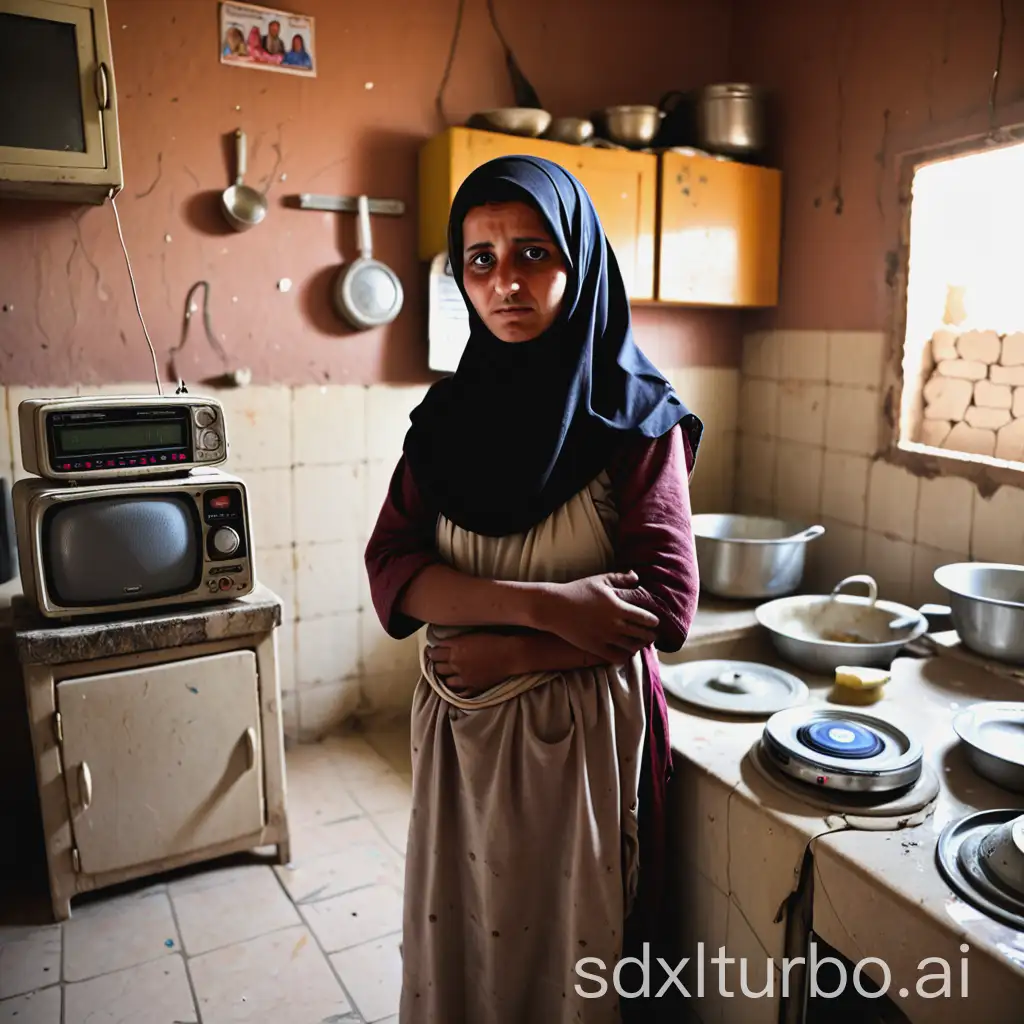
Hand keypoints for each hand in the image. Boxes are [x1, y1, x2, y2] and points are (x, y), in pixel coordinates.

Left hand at [424, 632, 517, 696]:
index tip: (432, 650)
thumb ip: (457, 640)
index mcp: (456, 646)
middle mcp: (456, 661)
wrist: (510, 655)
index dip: (432, 650)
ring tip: (446, 671)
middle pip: (437, 663)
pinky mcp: (471, 685)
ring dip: (443, 673)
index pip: (436, 650)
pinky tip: (456, 682)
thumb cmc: (494, 640)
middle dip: (435, 661)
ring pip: (444, 677)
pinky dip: (454, 685)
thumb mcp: (473, 635)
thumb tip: (445, 643)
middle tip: (437, 660)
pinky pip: (455, 688)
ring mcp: (462, 675)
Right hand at [539, 571, 659, 660]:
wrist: (554, 607)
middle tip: (653, 635)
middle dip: (650, 635)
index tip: (655, 622)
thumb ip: (621, 578)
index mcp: (618, 607)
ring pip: (631, 647)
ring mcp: (605, 637)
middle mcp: (614, 624)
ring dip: (639, 646)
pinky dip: (624, 656)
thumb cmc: (578, 590)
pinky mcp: (595, 647)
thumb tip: (637, 576)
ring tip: (640, 643)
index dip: (654, 621)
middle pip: (642, 635)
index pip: (646, 618)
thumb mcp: (600, 580)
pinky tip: (625, 652)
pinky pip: (616, 657)